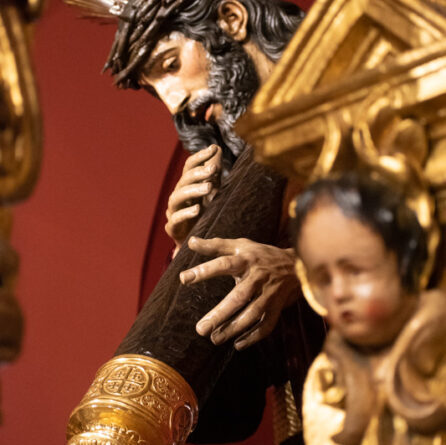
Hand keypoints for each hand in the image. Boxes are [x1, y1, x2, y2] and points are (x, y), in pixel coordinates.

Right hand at [165, 145, 221, 250]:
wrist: (196, 243)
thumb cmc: (204, 215)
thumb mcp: (211, 192)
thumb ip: (212, 173)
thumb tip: (217, 149)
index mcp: (186, 186)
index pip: (189, 167)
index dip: (200, 157)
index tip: (213, 148)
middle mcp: (178, 197)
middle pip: (183, 180)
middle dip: (198, 173)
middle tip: (214, 169)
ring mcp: (173, 212)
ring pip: (177, 197)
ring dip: (193, 190)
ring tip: (209, 188)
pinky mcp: (173, 229)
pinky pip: (175, 219)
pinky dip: (185, 214)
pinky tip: (197, 210)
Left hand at [180, 237, 298, 349]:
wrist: (297, 264)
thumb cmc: (261, 254)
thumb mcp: (240, 245)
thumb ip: (215, 245)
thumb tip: (190, 241)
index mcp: (246, 260)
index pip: (223, 264)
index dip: (205, 271)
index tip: (184, 279)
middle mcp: (258, 277)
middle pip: (239, 297)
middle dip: (220, 314)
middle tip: (201, 329)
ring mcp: (269, 293)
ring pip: (253, 313)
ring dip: (234, 328)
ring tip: (215, 339)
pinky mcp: (277, 307)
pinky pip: (267, 324)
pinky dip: (254, 336)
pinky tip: (238, 345)